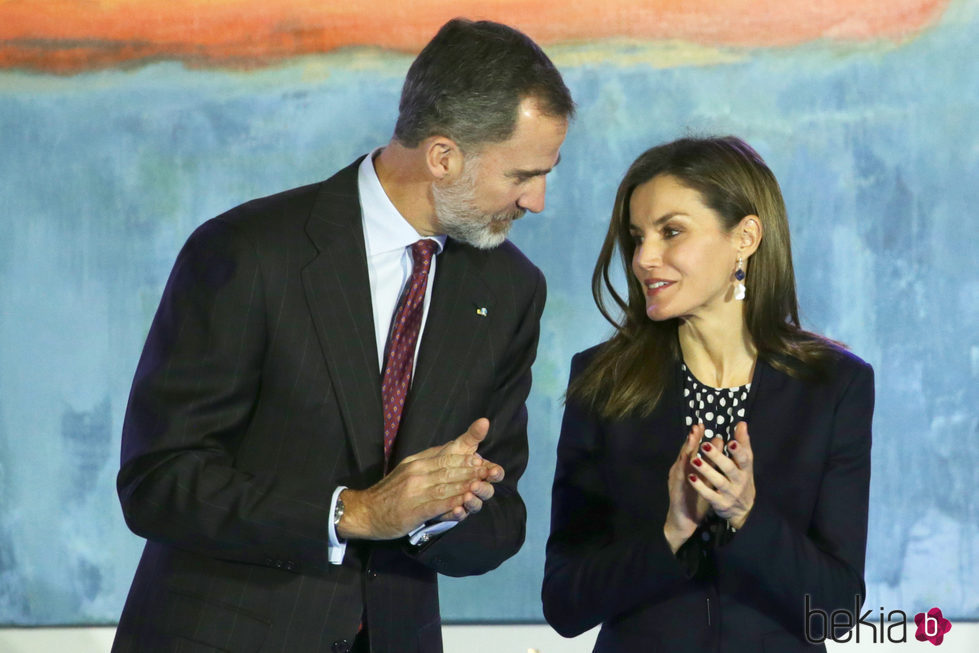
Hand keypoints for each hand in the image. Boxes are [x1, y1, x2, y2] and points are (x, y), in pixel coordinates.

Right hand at [337, 418, 504, 539]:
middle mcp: (417, 473)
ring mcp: (415, 491)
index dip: (466, 457)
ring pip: (446, 486)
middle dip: (473, 471)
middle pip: (450, 469)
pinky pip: (436, 506)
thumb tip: (452, 449)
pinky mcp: (413, 510)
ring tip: (483, 485)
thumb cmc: (390, 492)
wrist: (364, 511)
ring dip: (467, 485)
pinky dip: (452, 504)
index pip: (446, 455)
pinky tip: (464, 504)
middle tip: (491, 472)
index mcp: (417, 462)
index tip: (483, 459)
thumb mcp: (408, 468)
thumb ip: (429, 460)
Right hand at [664, 424, 710, 552]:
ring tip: (691, 439)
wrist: (684, 520)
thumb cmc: (696, 499)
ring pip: (682, 463)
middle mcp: (681, 471)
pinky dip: (683, 470)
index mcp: (690, 468)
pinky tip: (687, 462)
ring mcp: (677, 481)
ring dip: (686, 450)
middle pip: (686, 452)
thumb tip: (720, 443)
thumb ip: (712, 463)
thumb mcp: (706, 480)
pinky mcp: (676, 491)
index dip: (697, 437)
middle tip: (697, 427)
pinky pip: (680, 480)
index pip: (694, 450)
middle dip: (691, 439)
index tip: (702, 425)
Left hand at [688, 421, 754, 528]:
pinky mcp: (720, 504)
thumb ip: (742, 444)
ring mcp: (730, 493)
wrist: (743, 510)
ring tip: (694, 459)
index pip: (745, 459)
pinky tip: (691, 477)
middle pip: (729, 468)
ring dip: (706, 470)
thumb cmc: (741, 479)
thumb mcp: (745, 464)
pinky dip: (700, 486)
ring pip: (718, 481)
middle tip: (704, 444)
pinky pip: (709, 495)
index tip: (730, 441)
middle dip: (717, 457)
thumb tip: (741, 423)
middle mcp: (740, 481)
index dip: (738, 451)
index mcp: (746, 469)